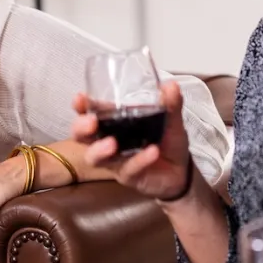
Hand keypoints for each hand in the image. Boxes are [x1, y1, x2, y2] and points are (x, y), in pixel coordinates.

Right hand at [75, 80, 191, 199]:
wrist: (181, 171)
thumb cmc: (167, 142)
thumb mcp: (171, 120)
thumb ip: (170, 104)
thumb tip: (171, 86)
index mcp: (114, 122)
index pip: (90, 112)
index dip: (81, 106)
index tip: (80, 99)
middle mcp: (108, 140)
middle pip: (82, 137)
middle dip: (81, 129)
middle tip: (91, 123)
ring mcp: (115, 160)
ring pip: (94, 159)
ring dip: (99, 150)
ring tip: (112, 143)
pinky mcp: (128, 176)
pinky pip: (128, 169)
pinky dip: (139, 160)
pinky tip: (151, 151)